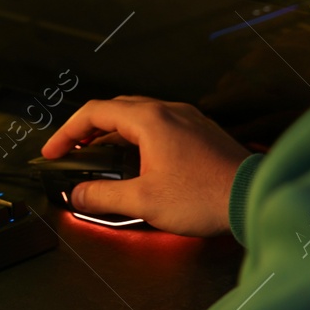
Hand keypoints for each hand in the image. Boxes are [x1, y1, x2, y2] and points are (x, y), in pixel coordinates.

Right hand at [42, 96, 250, 236]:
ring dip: (111, 132)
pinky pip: (158, 125)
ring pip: (137, 115)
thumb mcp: (143, 200)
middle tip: (71, 150)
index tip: (53, 152)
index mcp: (150, 120)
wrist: (255, 199)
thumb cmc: (206, 196)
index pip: (94, 113)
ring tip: (97, 155)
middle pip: (114, 108)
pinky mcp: (200, 133)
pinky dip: (135, 136)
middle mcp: (169, 111)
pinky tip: (134, 158)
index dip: (66, 133)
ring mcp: (188, 120)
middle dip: (86, 129)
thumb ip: (102, 196)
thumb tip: (78, 196)